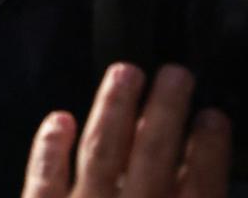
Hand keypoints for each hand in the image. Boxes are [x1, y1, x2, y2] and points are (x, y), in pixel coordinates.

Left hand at [22, 63, 230, 197]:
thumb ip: (188, 197)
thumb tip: (196, 170)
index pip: (200, 188)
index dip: (210, 151)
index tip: (214, 116)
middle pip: (151, 157)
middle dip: (164, 111)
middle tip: (174, 73)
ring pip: (100, 154)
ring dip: (113, 110)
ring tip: (125, 74)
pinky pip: (44, 180)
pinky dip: (50, 149)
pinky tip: (60, 118)